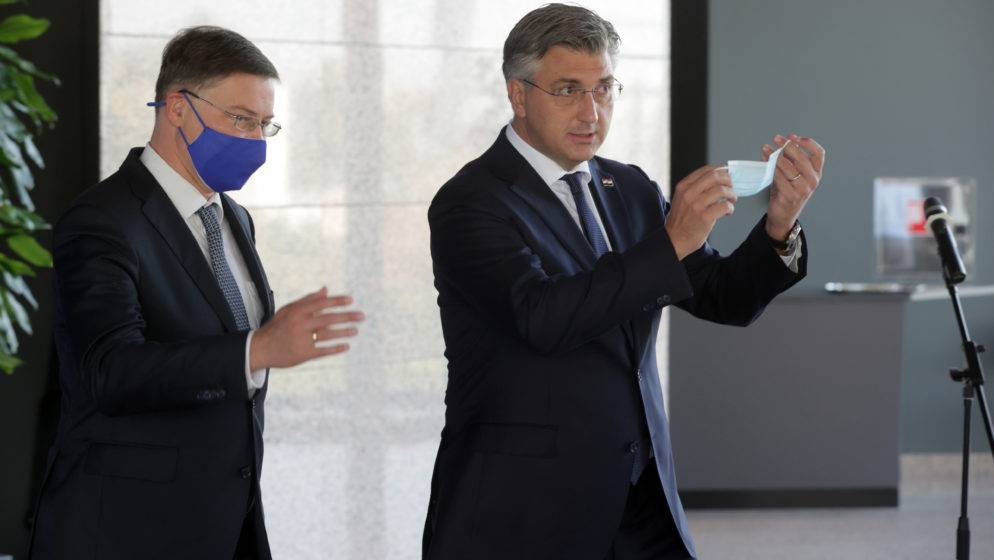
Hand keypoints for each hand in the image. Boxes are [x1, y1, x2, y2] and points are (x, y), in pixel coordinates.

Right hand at [249, 287, 364, 369]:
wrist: (260, 348)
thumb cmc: (276, 327)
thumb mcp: (288, 310)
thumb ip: (308, 300)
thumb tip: (326, 289)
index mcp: (297, 311)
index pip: (322, 303)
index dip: (337, 301)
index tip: (351, 300)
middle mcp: (300, 324)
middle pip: (329, 318)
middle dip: (347, 316)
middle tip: (362, 316)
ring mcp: (302, 339)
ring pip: (328, 334)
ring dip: (344, 332)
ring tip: (355, 330)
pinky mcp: (303, 354)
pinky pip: (323, 350)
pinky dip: (335, 349)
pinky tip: (346, 346)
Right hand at [664, 165, 736, 259]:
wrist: (674, 240)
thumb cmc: (680, 220)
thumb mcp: (682, 199)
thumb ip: (695, 188)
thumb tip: (718, 180)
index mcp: (683, 186)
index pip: (706, 170)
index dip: (720, 170)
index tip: (727, 174)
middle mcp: (689, 193)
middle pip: (715, 177)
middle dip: (728, 180)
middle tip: (731, 187)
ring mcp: (696, 205)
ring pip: (721, 190)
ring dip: (731, 194)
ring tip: (732, 200)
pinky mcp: (704, 218)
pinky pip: (724, 206)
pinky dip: (730, 208)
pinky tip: (728, 212)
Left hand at [762, 134, 825, 239]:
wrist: (783, 216)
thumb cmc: (787, 192)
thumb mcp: (793, 175)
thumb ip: (791, 161)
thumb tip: (782, 143)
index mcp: (816, 173)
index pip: (819, 153)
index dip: (807, 143)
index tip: (793, 137)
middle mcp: (813, 181)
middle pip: (802, 158)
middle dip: (788, 145)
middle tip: (776, 138)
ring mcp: (803, 189)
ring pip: (788, 167)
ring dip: (775, 155)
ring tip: (766, 148)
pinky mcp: (791, 196)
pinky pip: (779, 177)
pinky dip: (770, 167)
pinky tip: (764, 161)